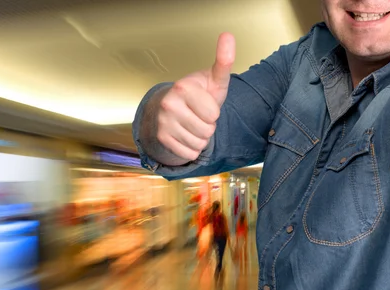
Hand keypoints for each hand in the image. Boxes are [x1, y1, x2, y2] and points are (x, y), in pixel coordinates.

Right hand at [155, 33, 235, 160]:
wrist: (172, 108)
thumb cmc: (198, 94)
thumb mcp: (213, 79)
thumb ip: (223, 61)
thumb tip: (228, 35)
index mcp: (183, 87)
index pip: (213, 114)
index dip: (213, 112)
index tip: (205, 104)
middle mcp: (169, 104)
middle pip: (207, 131)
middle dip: (207, 126)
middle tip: (198, 115)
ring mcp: (163, 122)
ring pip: (199, 144)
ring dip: (200, 138)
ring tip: (192, 124)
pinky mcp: (161, 138)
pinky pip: (189, 154)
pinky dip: (191, 149)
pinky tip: (185, 135)